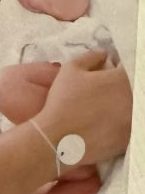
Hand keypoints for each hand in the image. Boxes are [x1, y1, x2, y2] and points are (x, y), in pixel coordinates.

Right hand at [35, 50, 131, 164]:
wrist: (59, 139)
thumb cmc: (63, 101)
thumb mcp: (70, 70)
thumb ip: (90, 57)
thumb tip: (104, 54)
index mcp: (123, 79)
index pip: (128, 67)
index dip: (116, 69)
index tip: (106, 73)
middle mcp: (134, 98)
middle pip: (133, 88)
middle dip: (120, 87)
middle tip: (102, 92)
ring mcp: (134, 120)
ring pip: (132, 108)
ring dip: (120, 105)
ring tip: (101, 109)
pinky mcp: (129, 138)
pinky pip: (129, 126)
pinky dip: (120, 123)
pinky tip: (102, 125)